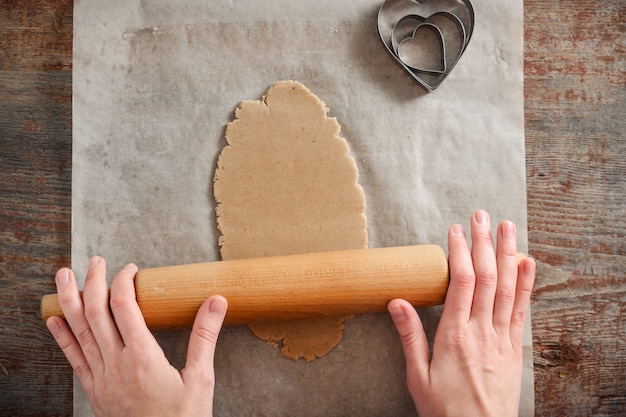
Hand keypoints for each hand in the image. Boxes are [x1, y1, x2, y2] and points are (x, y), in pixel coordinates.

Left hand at [46, 257, 227, 416]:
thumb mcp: (201, 379)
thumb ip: (205, 337)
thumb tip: (216, 302)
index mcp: (143, 358)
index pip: (125, 307)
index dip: (124, 282)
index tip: (131, 269)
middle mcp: (116, 365)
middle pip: (96, 313)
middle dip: (93, 282)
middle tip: (95, 261)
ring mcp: (101, 378)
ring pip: (79, 331)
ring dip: (69, 300)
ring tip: (63, 276)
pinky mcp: (94, 391)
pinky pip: (73, 358)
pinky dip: (61, 336)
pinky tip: (54, 319)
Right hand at [388, 210, 534, 416]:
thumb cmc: (445, 408)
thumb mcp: (417, 376)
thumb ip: (409, 336)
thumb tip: (397, 302)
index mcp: (454, 336)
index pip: (461, 283)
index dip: (460, 252)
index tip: (456, 230)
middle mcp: (481, 331)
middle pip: (487, 277)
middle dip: (483, 242)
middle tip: (481, 215)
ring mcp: (501, 338)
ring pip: (507, 288)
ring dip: (508, 254)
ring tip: (507, 227)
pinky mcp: (513, 348)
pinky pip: (522, 310)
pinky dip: (526, 284)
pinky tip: (527, 263)